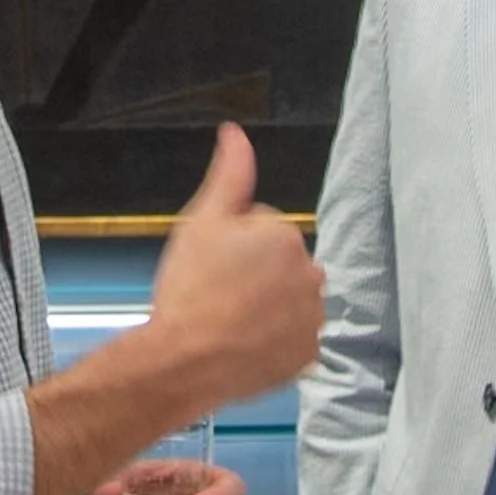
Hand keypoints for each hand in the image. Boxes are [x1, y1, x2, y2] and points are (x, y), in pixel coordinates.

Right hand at [150, 126, 324, 405]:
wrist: (183, 361)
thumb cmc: (190, 293)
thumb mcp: (201, 220)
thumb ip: (230, 173)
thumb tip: (235, 134)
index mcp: (286, 235)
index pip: (263, 229)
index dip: (233, 244)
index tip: (214, 265)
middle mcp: (310, 274)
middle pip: (281, 264)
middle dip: (255, 272)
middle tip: (220, 291)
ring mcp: (312, 318)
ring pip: (289, 300)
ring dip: (268, 306)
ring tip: (229, 319)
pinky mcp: (308, 354)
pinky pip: (294, 337)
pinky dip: (275, 339)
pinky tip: (245, 342)